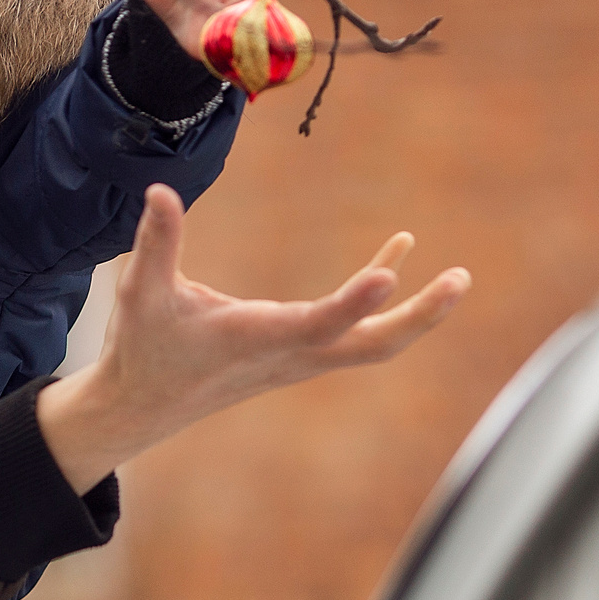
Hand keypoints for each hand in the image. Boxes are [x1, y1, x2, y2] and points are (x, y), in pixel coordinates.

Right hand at [37, 186, 468, 491]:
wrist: (140, 406)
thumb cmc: (142, 348)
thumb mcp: (140, 291)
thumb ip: (155, 242)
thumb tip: (161, 193)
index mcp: (255, 339)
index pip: (317, 323)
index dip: (353, 301)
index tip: (390, 274)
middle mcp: (289, 354)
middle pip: (372, 346)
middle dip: (419, 318)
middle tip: (458, 281)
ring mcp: (299, 359)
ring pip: (373, 343)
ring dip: (415, 313)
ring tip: (454, 277)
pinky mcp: (298, 354)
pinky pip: (355, 331)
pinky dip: (378, 298)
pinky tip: (393, 259)